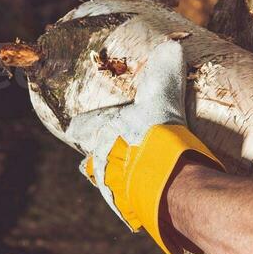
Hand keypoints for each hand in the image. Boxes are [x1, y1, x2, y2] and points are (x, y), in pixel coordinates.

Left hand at [64, 39, 220, 253]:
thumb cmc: (154, 135)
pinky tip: (151, 192)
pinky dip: (138, 197)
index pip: (79, 128)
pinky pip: (129, 202)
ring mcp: (113, 189)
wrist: (165, 182)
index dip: (81, 126)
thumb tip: (173, 45)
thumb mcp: (162, 97)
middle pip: (91, 160)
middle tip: (117, 150)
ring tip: (135, 173)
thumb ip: (165, 71)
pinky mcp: (130, 208)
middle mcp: (99, 163)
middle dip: (102, 155)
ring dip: (118, 177)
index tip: (80, 126)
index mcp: (99, 134)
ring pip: (107, 183)